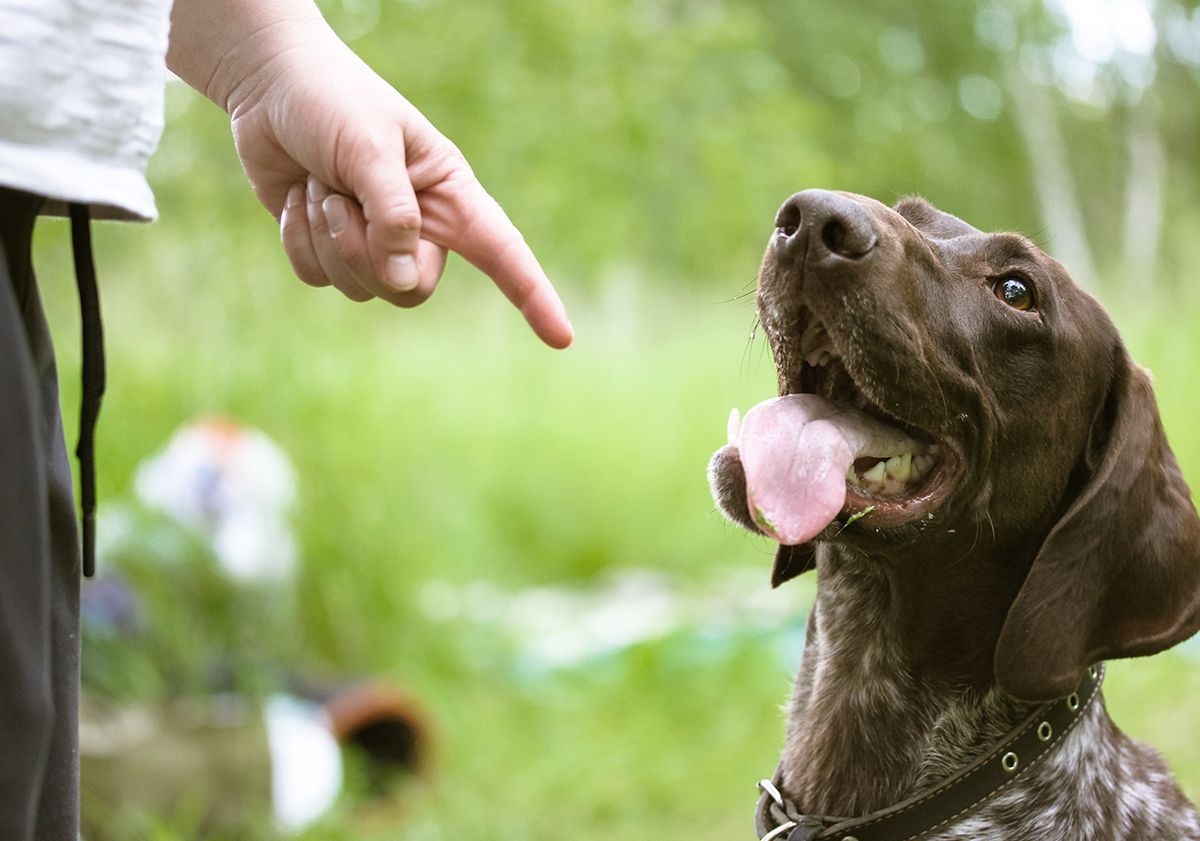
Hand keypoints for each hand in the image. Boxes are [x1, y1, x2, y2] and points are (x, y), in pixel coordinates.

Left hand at [168, 4, 571, 347]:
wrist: (270, 86)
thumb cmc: (332, 102)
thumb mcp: (369, 148)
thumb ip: (392, 216)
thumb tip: (401, 282)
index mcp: (449, 194)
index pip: (503, 253)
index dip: (534, 297)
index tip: (562, 338)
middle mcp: (419, 225)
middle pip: (411, 290)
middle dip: (366, 254)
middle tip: (340, 201)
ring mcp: (373, 240)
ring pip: (359, 288)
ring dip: (325, 235)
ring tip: (318, 185)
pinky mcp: (330, 248)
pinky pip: (317, 277)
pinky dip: (298, 239)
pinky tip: (297, 199)